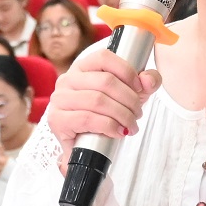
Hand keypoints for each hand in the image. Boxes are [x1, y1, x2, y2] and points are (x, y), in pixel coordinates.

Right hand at [44, 51, 158, 163]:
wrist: (89, 147)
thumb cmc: (108, 115)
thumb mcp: (131, 95)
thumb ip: (146, 82)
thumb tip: (148, 80)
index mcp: (83, 67)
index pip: (104, 57)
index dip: (126, 71)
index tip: (140, 88)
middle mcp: (67, 79)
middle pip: (105, 81)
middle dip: (129, 99)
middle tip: (138, 114)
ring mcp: (59, 99)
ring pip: (98, 101)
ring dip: (122, 115)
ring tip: (131, 125)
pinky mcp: (57, 119)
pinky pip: (87, 118)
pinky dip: (109, 126)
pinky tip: (119, 132)